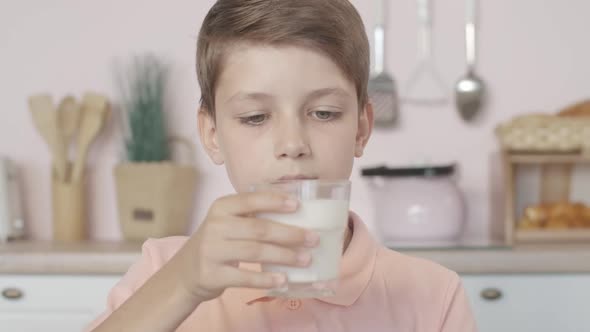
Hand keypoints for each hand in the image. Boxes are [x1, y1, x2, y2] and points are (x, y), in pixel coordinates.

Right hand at [174, 192, 318, 301]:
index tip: (298, 205)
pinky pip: (244, 277)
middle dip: (290, 234)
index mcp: (221, 207)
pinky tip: (284, 280)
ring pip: (255, 252)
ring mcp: (212, 251)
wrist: (185, 272)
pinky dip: (266, 279)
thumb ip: (251, 216)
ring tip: (305, 259)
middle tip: (313, 238)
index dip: (275, 201)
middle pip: (259, 229)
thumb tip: (297, 215)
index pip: (250, 200)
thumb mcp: (227, 222)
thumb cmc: (217, 242)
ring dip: (284, 256)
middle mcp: (215, 226)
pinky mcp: (212, 275)